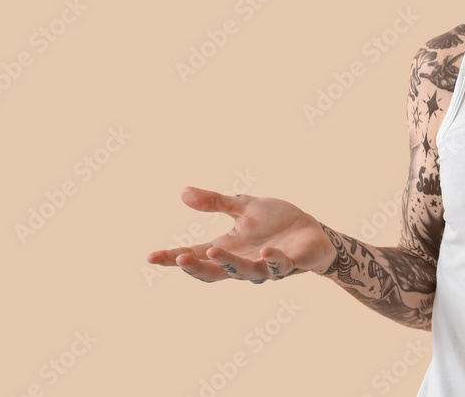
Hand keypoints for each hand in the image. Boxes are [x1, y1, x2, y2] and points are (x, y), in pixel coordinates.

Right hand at [146, 187, 334, 282]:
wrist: (312, 232)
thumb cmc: (276, 222)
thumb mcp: (244, 207)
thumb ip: (216, 203)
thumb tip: (182, 192)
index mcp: (229, 248)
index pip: (196, 254)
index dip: (173, 258)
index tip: (151, 257)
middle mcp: (243, 262)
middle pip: (213, 271)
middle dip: (195, 266)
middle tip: (179, 258)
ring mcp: (265, 266)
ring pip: (243, 272)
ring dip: (228, 262)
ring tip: (213, 249)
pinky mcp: (289, 264)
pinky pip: (279, 267)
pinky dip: (273, 261)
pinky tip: (267, 253)